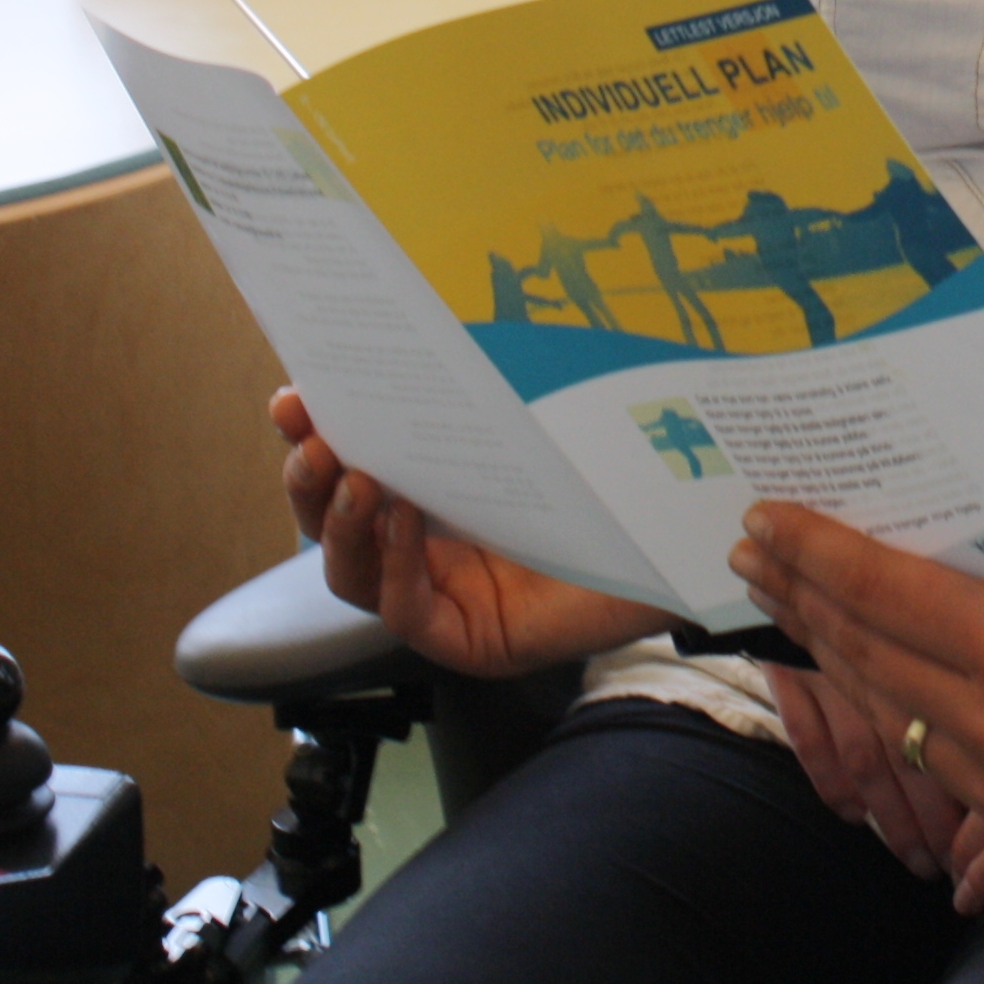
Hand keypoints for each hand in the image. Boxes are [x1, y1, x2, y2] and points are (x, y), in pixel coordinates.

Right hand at [272, 387, 670, 676]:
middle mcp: (432, 550)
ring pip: (358, 573)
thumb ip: (472, 401)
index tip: (294, 401)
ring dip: (344, 524)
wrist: (689, 536)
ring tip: (354, 477)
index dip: (318, 439)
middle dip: (312, 482)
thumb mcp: (532, 428)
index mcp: (438, 497)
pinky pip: (409, 612)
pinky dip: (395, 567)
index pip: (356, 471)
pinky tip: (400, 521)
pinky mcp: (473, 640)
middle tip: (309, 441)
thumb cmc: (615, 474)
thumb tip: (407, 344)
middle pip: (340, 526)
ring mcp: (449, 599)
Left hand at [729, 501, 983, 865]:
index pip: (887, 586)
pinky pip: (916, 742)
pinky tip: (854, 662)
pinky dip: (875, 695)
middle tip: (754, 549)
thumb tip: (943, 529)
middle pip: (864, 645)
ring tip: (786, 598)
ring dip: (824, 645)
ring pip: (877, 699)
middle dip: (800, 593)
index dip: (819, 548)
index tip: (772, 516)